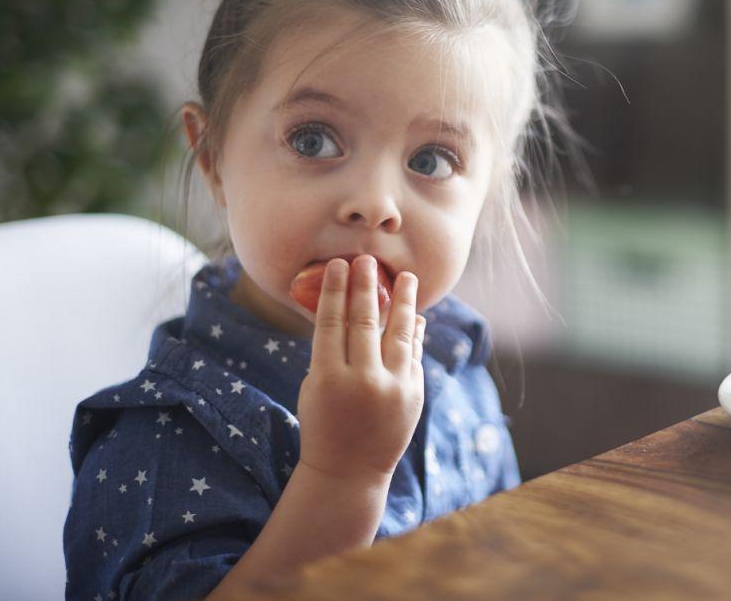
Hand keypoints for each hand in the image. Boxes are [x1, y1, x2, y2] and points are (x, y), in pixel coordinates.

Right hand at [296, 255, 425, 483]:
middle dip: (366, 287)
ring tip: (407, 277)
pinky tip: (415, 315)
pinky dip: (414, 334)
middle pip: (365, 322)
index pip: (332, 323)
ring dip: (404, 302)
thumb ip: (332, 352)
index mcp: (328, 378)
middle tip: (367, 260)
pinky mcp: (413, 395)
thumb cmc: (323, 423)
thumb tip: (351, 310)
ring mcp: (392, 388)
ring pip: (400, 334)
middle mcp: (362, 381)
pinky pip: (414, 354)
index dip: (336, 290)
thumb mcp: (315, 387)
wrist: (348, 471)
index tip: (339, 265)